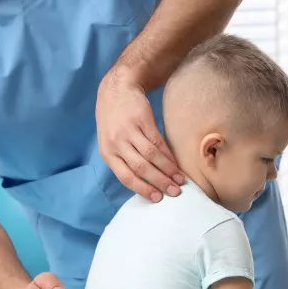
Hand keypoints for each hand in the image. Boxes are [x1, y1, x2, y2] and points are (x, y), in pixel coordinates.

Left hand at [96, 71, 184, 202]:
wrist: (117, 89)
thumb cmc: (114, 120)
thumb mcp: (110, 141)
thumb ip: (122, 159)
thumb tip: (143, 181)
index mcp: (107, 153)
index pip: (126, 176)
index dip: (143, 189)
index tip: (157, 198)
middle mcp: (117, 143)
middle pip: (141, 168)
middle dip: (160, 182)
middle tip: (174, 192)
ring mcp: (129, 131)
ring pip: (151, 156)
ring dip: (168, 169)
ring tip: (180, 179)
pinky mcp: (142, 121)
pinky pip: (157, 142)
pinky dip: (168, 155)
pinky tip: (176, 163)